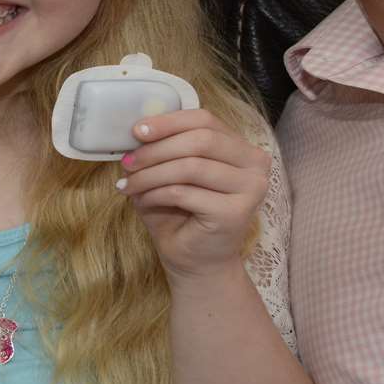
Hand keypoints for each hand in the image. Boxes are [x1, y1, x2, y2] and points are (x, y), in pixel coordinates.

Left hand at [116, 108, 268, 280]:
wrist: (195, 263)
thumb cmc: (182, 215)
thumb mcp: (171, 172)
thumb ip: (163, 148)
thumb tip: (138, 130)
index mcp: (242, 148)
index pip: (206, 120)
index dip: (169, 122)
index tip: (136, 130)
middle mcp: (256, 164)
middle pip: (200, 139)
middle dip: (156, 149)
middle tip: (127, 162)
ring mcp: (250, 189)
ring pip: (190, 166)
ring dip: (151, 173)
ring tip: (128, 184)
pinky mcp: (235, 212)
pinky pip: (184, 192)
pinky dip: (156, 193)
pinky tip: (142, 200)